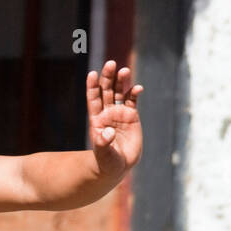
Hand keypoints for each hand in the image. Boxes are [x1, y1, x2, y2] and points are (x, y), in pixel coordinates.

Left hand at [87, 60, 142, 178]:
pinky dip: (134, 93)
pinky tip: (138, 88)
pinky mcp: (131, 116)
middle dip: (107, 77)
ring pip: (119, 92)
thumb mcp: (103, 155)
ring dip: (121, 80)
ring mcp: (119, 113)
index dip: (92, 86)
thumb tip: (107, 133)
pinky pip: (132, 100)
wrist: (119, 166)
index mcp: (96, 120)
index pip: (93, 99)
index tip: (92, 74)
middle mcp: (107, 113)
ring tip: (124, 70)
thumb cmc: (107, 162)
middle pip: (106, 90)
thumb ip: (103, 144)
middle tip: (111, 64)